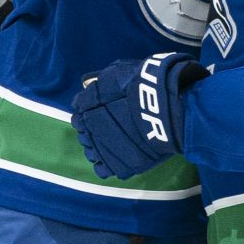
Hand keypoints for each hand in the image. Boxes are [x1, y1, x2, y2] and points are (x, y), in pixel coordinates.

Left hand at [71, 53, 208, 178]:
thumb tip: (86, 83)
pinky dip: (107, 163)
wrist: (165, 106)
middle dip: (91, 130)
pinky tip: (115, 155)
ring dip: (97, 146)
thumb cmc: (142, 86)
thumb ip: (99, 81)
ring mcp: (105, 149)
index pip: (78, 114)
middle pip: (83, 134)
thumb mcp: (117, 74)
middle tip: (108, 125)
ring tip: (112, 141)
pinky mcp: (120, 165)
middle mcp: (90, 130)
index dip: (86, 113)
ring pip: (91, 152)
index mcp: (87, 108)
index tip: (96, 111)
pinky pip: (104, 169)